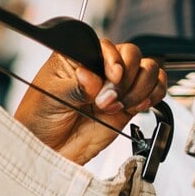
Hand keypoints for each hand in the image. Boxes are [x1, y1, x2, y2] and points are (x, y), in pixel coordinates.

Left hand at [13, 39, 167, 164]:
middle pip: (133, 54)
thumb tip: (91, 76)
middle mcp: (100, 68)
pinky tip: (137, 106)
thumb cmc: (39, 119)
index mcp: (78, 58)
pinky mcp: (129, 104)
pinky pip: (155, 90)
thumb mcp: (51, 98)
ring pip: (148, 69)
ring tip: (118, 106)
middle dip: (126, 78)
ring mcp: (117, 86)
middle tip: (107, 100)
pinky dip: (153, 95)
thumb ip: (75, 87)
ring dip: (139, 88)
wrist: (47, 149)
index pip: (107, 46)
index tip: (113, 77)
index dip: (115, 60)